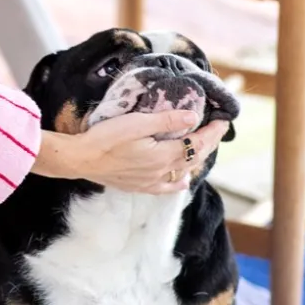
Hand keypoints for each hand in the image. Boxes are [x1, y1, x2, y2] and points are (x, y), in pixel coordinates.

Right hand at [33, 112, 228, 194]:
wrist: (81, 159)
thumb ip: (166, 121)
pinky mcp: (138, 186)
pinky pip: (166, 187)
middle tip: (218, 130)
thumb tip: (193, 117)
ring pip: (182, 172)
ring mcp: (150, 181)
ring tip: (203, 147)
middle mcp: (161, 172)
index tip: (223, 121)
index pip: (197, 144)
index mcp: (163, 156)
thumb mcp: (136, 123)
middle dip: (209, 143)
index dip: (213, 133)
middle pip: (193, 158)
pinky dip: (178, 182)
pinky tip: (182, 180)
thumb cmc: (105, 139)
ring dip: (196, 159)